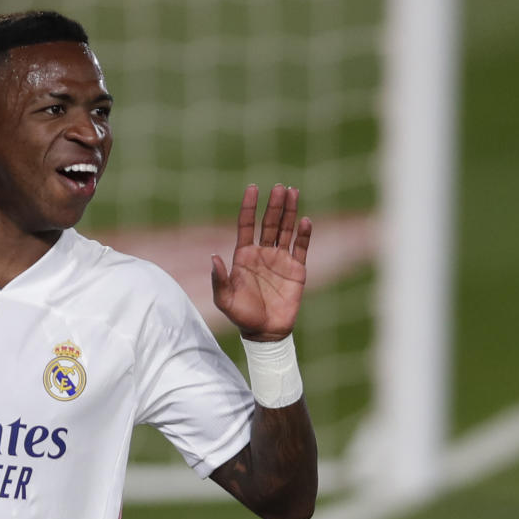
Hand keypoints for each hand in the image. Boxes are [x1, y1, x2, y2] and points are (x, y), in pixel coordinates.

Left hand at [211, 184, 311, 341]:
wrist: (265, 332)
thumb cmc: (241, 315)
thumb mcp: (225, 299)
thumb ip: (219, 278)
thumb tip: (213, 257)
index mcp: (243, 256)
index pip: (246, 225)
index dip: (249, 207)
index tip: (252, 188)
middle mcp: (262, 253)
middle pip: (269, 223)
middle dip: (274, 205)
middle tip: (280, 186)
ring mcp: (280, 259)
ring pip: (286, 230)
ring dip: (289, 212)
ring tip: (293, 192)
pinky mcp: (297, 269)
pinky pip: (302, 247)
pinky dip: (304, 234)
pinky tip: (305, 221)